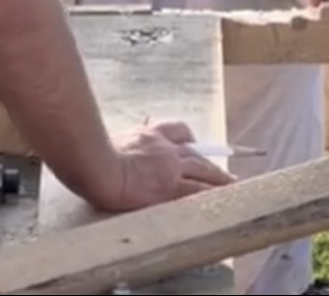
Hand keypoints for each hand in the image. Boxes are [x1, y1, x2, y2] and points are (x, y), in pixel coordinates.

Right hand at [99, 119, 235, 211]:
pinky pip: (201, 191)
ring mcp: (172, 167)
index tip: (193, 144)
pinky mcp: (174, 187)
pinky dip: (216, 194)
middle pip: (197, 153)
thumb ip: (118, 145)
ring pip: (205, 171)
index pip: (176, 131)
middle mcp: (165, 149)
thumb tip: (105, 143)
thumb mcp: (107, 142)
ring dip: (221, 178)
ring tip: (233, 185)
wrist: (98, 168)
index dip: (188, 138)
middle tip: (222, 171)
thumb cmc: (94, 157)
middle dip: (210, 162)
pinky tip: (227, 198)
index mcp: (149, 136)